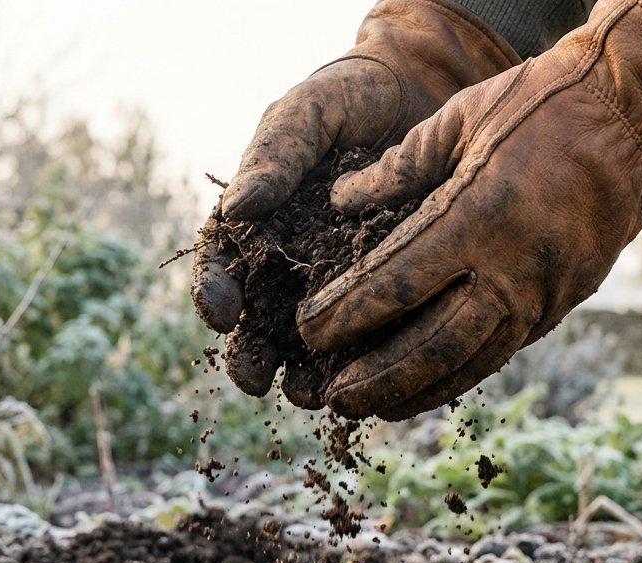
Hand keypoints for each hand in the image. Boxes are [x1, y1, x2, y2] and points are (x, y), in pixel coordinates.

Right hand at [191, 0, 519, 395]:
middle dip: (251, 354)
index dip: (213, 291)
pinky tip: (372, 381)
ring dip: (305, 376)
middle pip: (258, 320)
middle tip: (254, 379)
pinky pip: (374, 335)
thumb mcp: (308, 111)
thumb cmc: (353, 97)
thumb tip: (238, 208)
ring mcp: (337, 283)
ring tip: (310, 395)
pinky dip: (369, 363)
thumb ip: (274, 154)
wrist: (429, 89)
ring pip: (312, 343)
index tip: (219, 310)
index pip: (221, 264)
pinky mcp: (387, 294)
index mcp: (256, 222)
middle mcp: (288, 262)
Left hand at [297, 0, 641, 419]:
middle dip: (375, 376)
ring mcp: (541, 295)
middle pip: (430, 344)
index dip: (346, 315)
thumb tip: (340, 201)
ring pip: (469, 364)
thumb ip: (398, 166)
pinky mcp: (559, 307)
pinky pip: (499, 355)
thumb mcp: (461, 116)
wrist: (635, 120)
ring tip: (369, 409)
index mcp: (478, 215)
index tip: (307, 331)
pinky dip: (457, 379)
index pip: (396, 283)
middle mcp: (512, 269)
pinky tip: (424, 391)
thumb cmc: (540, 105)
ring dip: (414, 392)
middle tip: (330, 394)